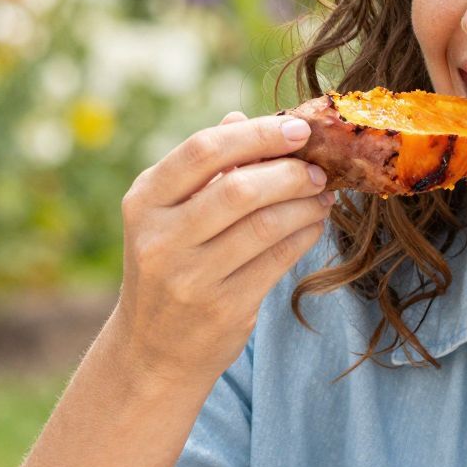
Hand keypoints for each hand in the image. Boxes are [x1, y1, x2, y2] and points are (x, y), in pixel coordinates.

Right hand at [108, 110, 333, 385]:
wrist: (153, 350)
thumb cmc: (169, 267)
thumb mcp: (168, 215)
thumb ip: (204, 169)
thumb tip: (245, 116)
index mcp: (144, 201)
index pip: (203, 151)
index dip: (256, 134)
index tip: (296, 128)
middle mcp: (161, 239)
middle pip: (239, 188)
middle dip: (289, 172)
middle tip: (318, 168)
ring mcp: (191, 278)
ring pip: (265, 226)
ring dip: (305, 204)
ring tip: (322, 194)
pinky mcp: (224, 308)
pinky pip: (278, 260)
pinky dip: (304, 235)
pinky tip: (314, 223)